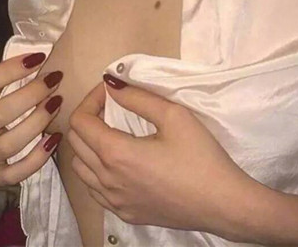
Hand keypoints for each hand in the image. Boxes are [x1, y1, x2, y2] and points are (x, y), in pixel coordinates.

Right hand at [0, 53, 63, 188]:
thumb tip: (34, 58)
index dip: (10, 70)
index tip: (38, 58)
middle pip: (0, 115)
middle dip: (32, 94)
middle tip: (54, 79)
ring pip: (10, 144)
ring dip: (38, 122)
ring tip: (57, 102)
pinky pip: (16, 173)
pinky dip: (38, 158)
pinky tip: (55, 138)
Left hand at [68, 76, 261, 239]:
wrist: (222, 203)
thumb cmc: (200, 156)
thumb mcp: (173, 116)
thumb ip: (138, 97)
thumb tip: (111, 84)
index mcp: (115, 154)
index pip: (80, 121)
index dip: (90, 99)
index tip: (109, 91)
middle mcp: (106, 180)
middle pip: (76, 142)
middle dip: (88, 118)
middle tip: (111, 107)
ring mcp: (114, 201)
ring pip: (80, 168)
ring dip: (88, 144)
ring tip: (111, 133)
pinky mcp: (125, 214)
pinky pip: (94, 189)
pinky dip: (95, 169)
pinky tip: (117, 163)